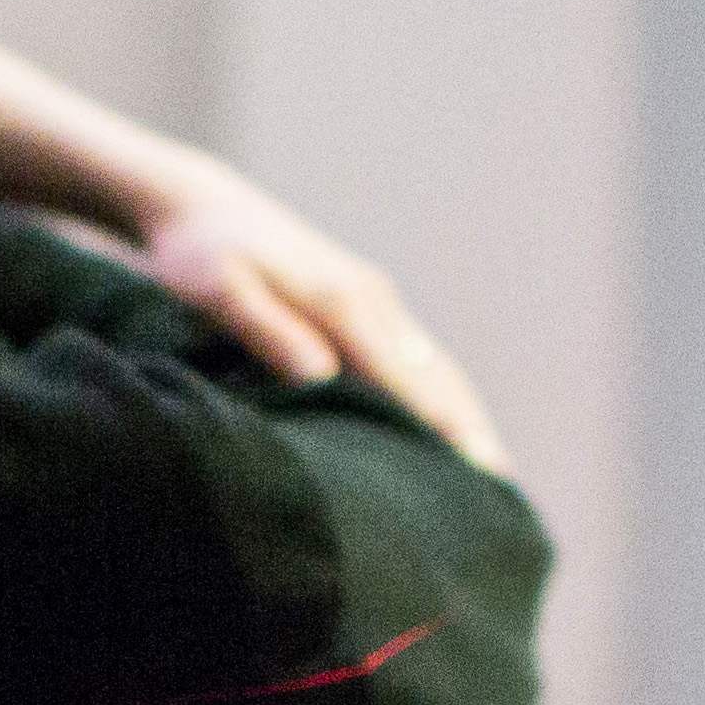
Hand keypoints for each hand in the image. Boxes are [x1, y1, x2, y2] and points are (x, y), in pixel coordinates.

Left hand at [133, 161, 508, 468]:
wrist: (203, 205)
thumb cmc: (201, 253)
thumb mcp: (220, 290)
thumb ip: (269, 332)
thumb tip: (322, 379)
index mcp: (346, 303)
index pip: (411, 382)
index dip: (448, 433)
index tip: (481, 479)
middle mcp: (375, 302)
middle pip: (442, 379)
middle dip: (474, 436)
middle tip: (503, 500)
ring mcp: (376, 303)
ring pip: (437, 371)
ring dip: (466, 421)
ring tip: (490, 479)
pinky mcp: (365, 306)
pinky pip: (417, 362)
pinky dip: (441, 400)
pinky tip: (445, 434)